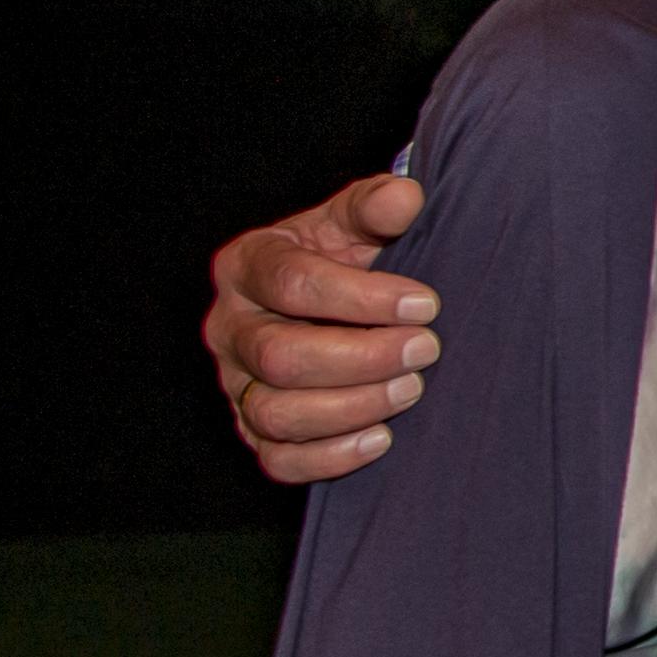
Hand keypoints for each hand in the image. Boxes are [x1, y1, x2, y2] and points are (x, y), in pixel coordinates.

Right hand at [206, 174, 438, 481]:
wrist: (334, 300)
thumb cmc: (344, 257)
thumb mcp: (354, 222)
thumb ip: (376, 206)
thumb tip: (405, 196)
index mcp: (247, 266)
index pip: (291, 284)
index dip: (361, 298)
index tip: (425, 304)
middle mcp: (230, 329)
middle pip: (279, 357)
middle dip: (362, 358)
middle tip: (427, 349)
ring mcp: (236, 384)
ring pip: (275, 413)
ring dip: (352, 407)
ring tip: (411, 389)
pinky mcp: (254, 430)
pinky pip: (278, 460)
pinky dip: (329, 457)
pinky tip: (381, 439)